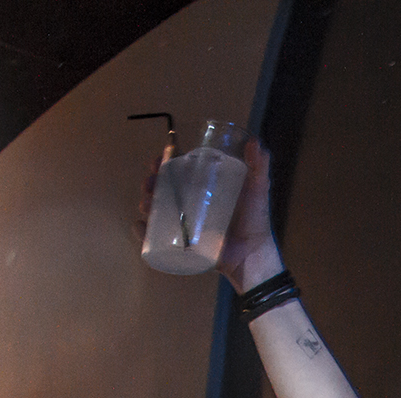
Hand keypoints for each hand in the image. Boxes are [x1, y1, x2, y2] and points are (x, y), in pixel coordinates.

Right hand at [136, 140, 282, 290]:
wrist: (253, 253)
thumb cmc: (255, 219)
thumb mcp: (257, 189)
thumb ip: (259, 166)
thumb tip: (254, 142)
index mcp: (203, 187)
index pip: (177, 169)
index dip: (164, 162)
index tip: (160, 157)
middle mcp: (190, 203)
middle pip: (162, 188)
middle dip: (151, 182)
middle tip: (150, 183)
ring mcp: (184, 224)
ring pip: (156, 210)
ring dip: (146, 203)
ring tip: (147, 203)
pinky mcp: (181, 244)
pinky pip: (155, 238)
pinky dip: (143, 232)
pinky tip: (141, 227)